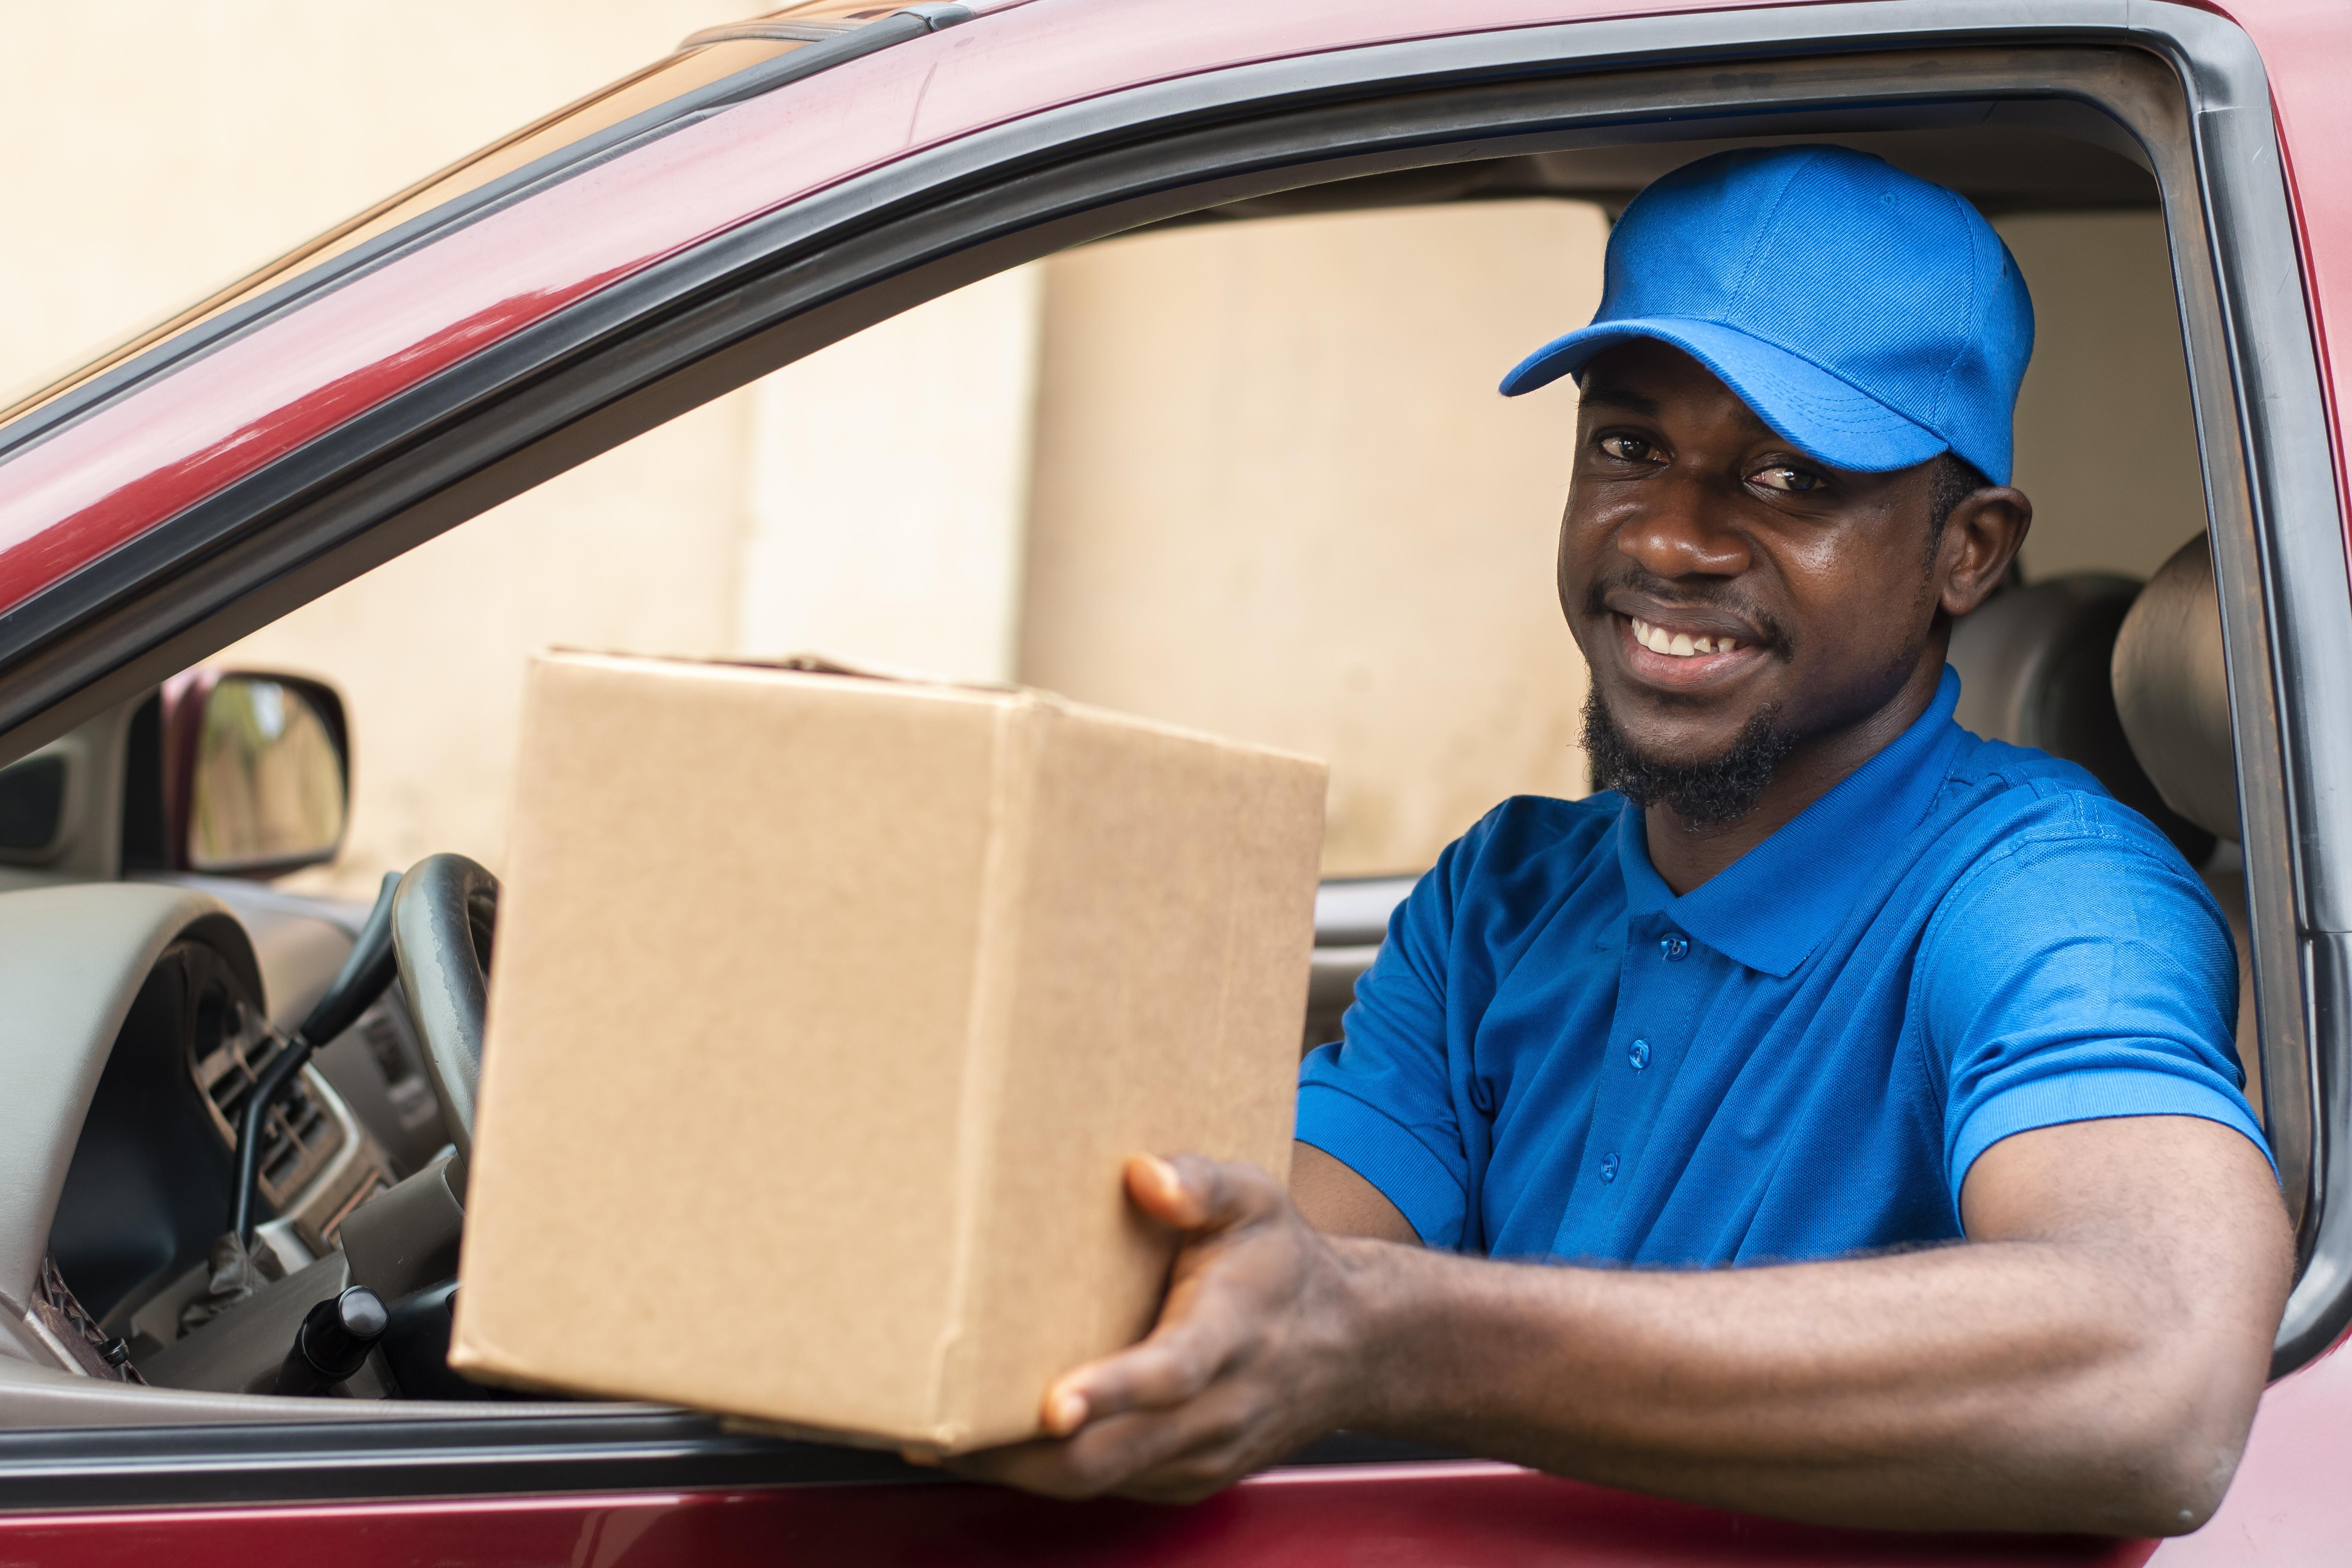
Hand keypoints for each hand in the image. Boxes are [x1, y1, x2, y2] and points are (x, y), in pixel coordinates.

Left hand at [938, 1152, 1369, 1501]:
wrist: (1352, 1346)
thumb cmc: (1282, 1263)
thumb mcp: (1258, 1199)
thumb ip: (1202, 1181)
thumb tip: (1144, 1174)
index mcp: (1231, 1332)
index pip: (1172, 1371)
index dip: (1113, 1390)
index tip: (1055, 1401)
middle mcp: (1218, 1409)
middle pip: (1111, 1454)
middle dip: (1021, 1453)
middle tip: (937, 1433)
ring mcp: (1201, 1455)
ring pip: (1098, 1481)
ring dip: (1020, 1469)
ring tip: (941, 1440)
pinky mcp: (1185, 1479)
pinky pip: (1107, 1487)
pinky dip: (1049, 1471)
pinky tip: (998, 1442)